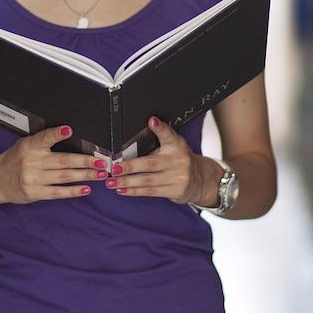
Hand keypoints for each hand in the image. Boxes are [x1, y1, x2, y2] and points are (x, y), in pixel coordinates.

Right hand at [0, 126, 107, 204]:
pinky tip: (85, 189)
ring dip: (84, 175)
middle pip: (62, 161)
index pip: (44, 138)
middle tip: (101, 161)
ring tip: (100, 174)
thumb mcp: (25, 145)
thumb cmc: (14, 160)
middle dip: (84, 161)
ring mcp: (33, 179)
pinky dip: (72, 191)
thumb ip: (43, 142)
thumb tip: (70, 135)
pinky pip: (57, 192)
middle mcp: (31, 162)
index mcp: (29, 146)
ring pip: (63, 177)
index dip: (56, 134)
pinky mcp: (34, 193)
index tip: (69, 130)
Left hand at [107, 117, 221, 205]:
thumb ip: (157, 141)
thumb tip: (129, 142)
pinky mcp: (175, 191)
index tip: (152, 120)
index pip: (168, 134)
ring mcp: (177, 177)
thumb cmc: (180, 160)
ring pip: (147, 181)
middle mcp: (178, 161)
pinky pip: (150, 192)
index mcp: (176, 145)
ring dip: (127, 182)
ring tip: (111, 182)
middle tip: (114, 168)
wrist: (201, 180)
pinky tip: (122, 190)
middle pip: (150, 164)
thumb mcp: (174, 145)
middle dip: (130, 167)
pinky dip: (134, 191)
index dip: (160, 128)